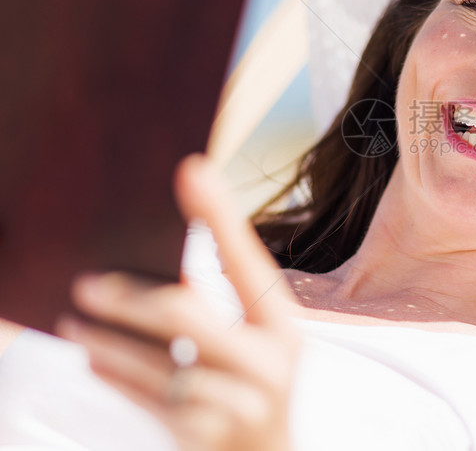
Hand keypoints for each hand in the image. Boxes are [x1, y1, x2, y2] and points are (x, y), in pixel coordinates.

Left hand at [57, 154, 300, 450]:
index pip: (247, 261)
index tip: (190, 169)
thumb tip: (179, 226)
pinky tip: (93, 358)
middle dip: (128, 295)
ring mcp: (237, 404)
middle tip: (85, 282)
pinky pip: (146, 400)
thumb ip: (229, 291)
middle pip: (185, 314)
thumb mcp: (262, 334)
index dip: (220, 215)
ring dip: (106, 340)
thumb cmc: (258, 379)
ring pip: (155, 362)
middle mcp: (267, 363)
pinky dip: (115, 375)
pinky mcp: (205, 436)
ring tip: (75, 322)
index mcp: (283, 325)